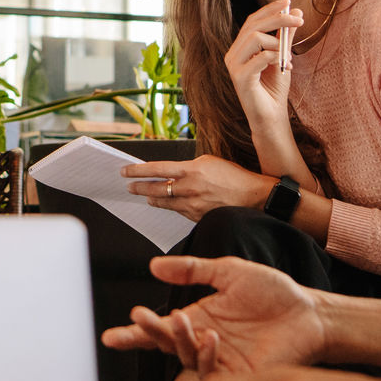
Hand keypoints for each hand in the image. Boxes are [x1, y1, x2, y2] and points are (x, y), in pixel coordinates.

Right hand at [101, 253, 329, 373]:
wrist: (309, 312)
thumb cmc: (274, 292)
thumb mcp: (228, 271)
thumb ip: (191, 269)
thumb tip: (154, 265)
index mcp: (199, 318)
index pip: (160, 328)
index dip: (136, 333)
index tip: (113, 335)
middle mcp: (203, 342)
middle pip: (166, 343)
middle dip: (148, 332)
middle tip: (139, 318)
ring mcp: (219, 361)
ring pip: (185, 358)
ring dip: (178, 339)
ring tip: (180, 319)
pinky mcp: (237, 376)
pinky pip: (212, 373)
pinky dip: (205, 358)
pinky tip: (208, 338)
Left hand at [118, 153, 272, 220]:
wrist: (254, 198)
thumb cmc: (235, 177)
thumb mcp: (210, 162)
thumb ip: (189, 166)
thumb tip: (174, 172)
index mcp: (191, 170)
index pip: (156, 169)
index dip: (137, 171)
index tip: (125, 171)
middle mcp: (188, 188)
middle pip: (155, 188)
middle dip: (139, 187)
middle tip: (129, 186)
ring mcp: (191, 205)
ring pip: (163, 202)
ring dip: (152, 198)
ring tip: (145, 195)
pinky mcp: (196, 218)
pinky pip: (178, 212)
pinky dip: (170, 206)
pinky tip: (167, 204)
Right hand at [225, 0, 303, 116]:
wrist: (271, 117)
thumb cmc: (275, 89)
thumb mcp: (283, 57)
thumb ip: (286, 36)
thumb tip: (296, 12)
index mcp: (242, 47)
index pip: (253, 20)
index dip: (270, 9)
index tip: (288, 1)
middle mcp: (234, 54)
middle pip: (253, 25)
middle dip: (277, 18)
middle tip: (297, 18)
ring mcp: (234, 66)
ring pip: (254, 38)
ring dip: (276, 41)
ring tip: (288, 55)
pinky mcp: (239, 78)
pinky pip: (258, 58)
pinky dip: (274, 57)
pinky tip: (284, 64)